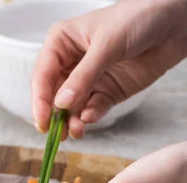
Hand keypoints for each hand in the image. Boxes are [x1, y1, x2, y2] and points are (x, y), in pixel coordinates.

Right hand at [32, 0, 186, 138]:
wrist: (176, 21)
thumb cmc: (138, 17)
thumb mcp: (107, 45)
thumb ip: (83, 77)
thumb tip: (61, 103)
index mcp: (60, 44)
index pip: (42, 76)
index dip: (40, 99)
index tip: (41, 120)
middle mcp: (70, 63)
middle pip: (53, 95)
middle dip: (54, 115)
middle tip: (56, 133)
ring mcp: (88, 79)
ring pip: (72, 106)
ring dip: (72, 120)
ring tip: (76, 131)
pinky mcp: (107, 91)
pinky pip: (93, 108)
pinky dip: (90, 116)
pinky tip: (90, 118)